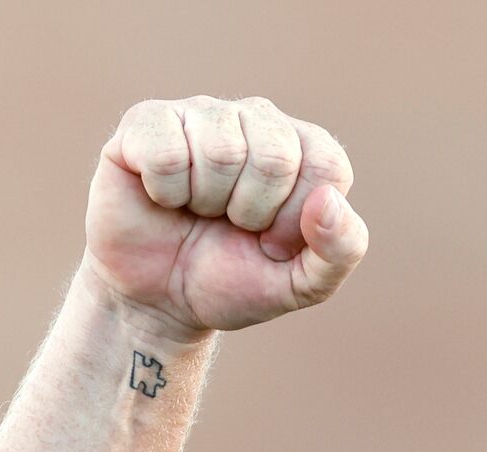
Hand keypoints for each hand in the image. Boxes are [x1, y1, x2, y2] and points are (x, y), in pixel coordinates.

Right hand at [84, 95, 368, 345]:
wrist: (159, 301)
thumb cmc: (232, 281)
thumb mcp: (301, 284)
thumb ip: (340, 251)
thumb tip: (327, 201)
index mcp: (302, 148)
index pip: (325, 164)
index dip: (296, 220)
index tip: (272, 240)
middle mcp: (254, 118)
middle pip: (275, 156)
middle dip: (252, 213)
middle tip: (230, 225)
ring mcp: (200, 115)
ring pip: (220, 151)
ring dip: (206, 203)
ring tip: (197, 211)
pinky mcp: (146, 122)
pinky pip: (166, 152)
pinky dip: (165, 193)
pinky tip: (163, 197)